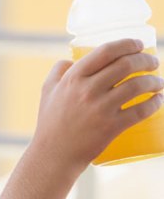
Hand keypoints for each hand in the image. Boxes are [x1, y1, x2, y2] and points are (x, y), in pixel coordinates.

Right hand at [32, 38, 163, 169]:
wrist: (53, 154)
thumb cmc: (50, 122)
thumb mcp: (47, 91)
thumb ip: (58, 72)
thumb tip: (71, 59)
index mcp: (73, 78)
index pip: (106, 51)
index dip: (127, 44)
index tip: (139, 44)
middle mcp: (87, 90)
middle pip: (126, 65)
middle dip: (146, 60)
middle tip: (153, 63)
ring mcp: (100, 109)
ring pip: (137, 86)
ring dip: (154, 81)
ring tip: (159, 82)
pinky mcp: (111, 127)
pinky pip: (141, 111)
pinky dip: (155, 103)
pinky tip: (159, 100)